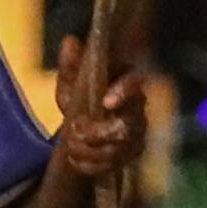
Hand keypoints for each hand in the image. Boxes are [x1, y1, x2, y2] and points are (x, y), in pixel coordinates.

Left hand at [50, 46, 144, 184]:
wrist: (82, 127)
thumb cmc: (80, 97)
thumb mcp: (70, 82)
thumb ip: (71, 66)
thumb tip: (70, 41)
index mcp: (126, 84)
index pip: (135, 83)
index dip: (124, 92)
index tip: (105, 102)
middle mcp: (137, 110)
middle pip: (126, 127)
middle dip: (96, 134)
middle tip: (72, 131)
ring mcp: (137, 135)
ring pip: (118, 151)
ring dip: (88, 152)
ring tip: (69, 147)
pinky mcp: (131, 155)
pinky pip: (114, 166)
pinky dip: (91, 166)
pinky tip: (76, 161)